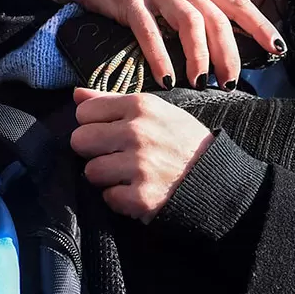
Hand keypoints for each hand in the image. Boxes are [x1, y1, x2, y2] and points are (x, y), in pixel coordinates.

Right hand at [35, 0, 282, 89]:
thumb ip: (193, 10)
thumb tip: (220, 44)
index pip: (238, 2)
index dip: (260, 25)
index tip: (278, 50)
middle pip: (217, 18)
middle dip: (229, 52)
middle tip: (230, 82)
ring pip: (190, 22)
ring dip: (199, 55)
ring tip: (200, 82)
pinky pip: (150, 30)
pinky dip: (160, 56)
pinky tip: (166, 78)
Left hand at [69, 87, 214, 222]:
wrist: (217, 179)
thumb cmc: (183, 142)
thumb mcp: (156, 111)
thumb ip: (113, 101)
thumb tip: (77, 94)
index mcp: (140, 106)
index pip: (84, 112)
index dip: (92, 125)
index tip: (108, 133)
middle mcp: (138, 133)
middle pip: (80, 140)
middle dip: (92, 151)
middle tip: (113, 155)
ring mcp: (139, 166)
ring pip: (91, 172)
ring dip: (105, 177)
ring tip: (127, 174)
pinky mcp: (141, 197)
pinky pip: (108, 197)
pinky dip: (119, 198)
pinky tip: (136, 190)